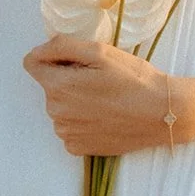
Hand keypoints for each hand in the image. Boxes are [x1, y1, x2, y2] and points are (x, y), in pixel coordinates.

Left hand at [23, 36, 172, 157]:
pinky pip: (70, 128)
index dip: (53, 57)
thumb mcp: (100, 52)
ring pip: (60, 108)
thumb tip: (36, 52)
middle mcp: (55, 113)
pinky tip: (104, 118)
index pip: (32, 64)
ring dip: (75, 101)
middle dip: (68, 79)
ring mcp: (65, 133)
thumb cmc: (134, 79)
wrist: (161, 115)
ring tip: (105, 100)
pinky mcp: (77, 148)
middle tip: (99, 80)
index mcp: (57, 86)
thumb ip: (61, 47)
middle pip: (49, 86)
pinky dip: (82, 122)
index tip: (77, 61)